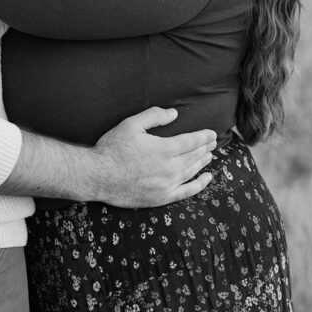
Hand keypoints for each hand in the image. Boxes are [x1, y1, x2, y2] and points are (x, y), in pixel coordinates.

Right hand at [90, 107, 215, 207]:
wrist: (98, 176)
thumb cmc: (112, 148)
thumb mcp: (131, 124)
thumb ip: (154, 116)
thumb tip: (174, 113)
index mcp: (164, 149)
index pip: (191, 141)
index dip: (204, 137)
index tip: (212, 133)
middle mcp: (170, 168)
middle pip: (194, 156)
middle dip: (205, 148)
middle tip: (213, 142)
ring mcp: (167, 185)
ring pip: (192, 172)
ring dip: (203, 162)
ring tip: (209, 155)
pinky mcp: (161, 198)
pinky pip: (186, 192)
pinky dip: (199, 185)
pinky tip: (207, 179)